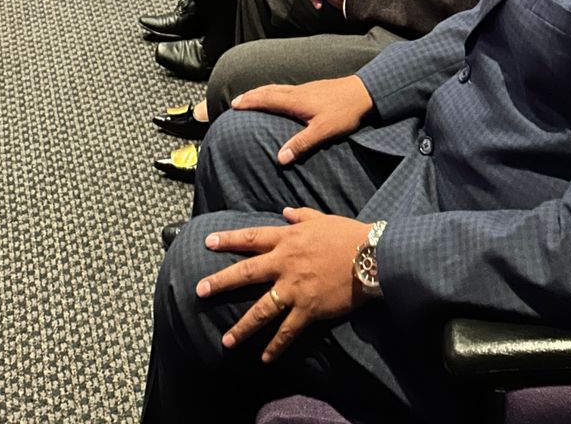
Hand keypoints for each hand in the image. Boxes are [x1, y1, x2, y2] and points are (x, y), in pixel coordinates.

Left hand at [199, 209, 370, 360]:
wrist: (370, 255)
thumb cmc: (347, 234)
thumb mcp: (321, 218)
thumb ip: (300, 215)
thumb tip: (285, 212)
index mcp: (287, 239)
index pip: (250, 238)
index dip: (228, 240)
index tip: (208, 243)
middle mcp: (285, 263)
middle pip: (247, 272)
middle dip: (221, 282)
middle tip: (200, 291)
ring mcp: (294, 287)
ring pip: (261, 309)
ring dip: (242, 326)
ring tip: (226, 340)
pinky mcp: (308, 308)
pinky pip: (287, 330)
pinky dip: (276, 346)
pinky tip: (265, 358)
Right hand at [231, 75, 372, 164]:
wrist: (364, 92)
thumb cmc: (344, 112)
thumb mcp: (322, 131)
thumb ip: (301, 144)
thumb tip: (279, 158)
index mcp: (296, 101)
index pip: (267, 99)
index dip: (250, 101)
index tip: (234, 104)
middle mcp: (298, 92)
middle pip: (269, 90)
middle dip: (251, 95)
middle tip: (237, 100)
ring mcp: (306, 88)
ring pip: (278, 88)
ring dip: (262, 92)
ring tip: (253, 96)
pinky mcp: (314, 89)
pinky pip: (287, 89)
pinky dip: (275, 91)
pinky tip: (281, 97)